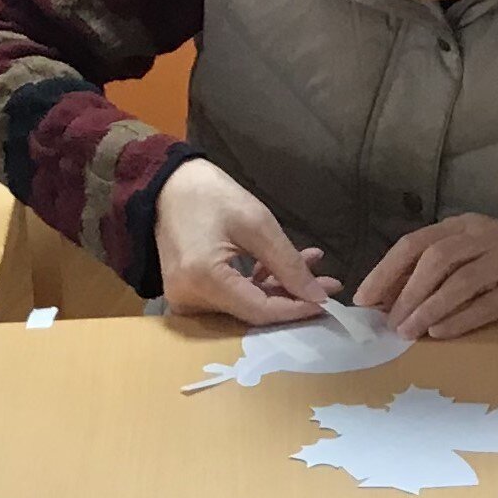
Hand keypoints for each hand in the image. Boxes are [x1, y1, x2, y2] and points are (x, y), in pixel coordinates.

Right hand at [155, 159, 341, 323]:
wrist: (169, 186)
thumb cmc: (211, 196)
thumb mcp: (257, 223)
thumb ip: (288, 263)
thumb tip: (317, 296)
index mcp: (204, 280)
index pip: (260, 311)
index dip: (296, 309)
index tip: (328, 301)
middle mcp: (189, 300)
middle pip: (252, 311)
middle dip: (292, 296)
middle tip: (327, 282)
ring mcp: (185, 300)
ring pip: (245, 304)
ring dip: (278, 286)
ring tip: (310, 264)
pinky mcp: (188, 294)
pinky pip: (230, 297)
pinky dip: (257, 284)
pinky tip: (280, 265)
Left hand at [354, 213, 497, 339]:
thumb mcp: (471, 255)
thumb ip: (435, 271)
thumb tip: (387, 301)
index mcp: (464, 226)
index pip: (415, 243)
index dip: (386, 271)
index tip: (365, 299)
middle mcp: (484, 235)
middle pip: (436, 258)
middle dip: (407, 292)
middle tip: (390, 323)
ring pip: (461, 280)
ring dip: (430, 307)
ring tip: (410, 331)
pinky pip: (490, 302)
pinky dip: (462, 318)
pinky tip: (442, 332)